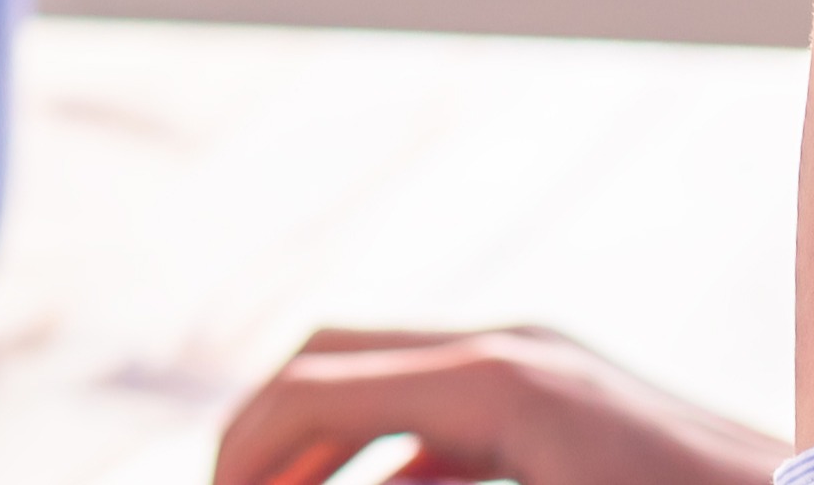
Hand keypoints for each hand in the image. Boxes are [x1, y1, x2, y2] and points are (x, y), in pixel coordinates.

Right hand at [211, 327, 785, 484]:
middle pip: (333, 357)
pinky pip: (447, 415)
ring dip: (324, 450)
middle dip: (265, 437)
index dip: (240, 452)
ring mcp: (548, 367)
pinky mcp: (573, 401)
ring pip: (387, 385)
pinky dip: (391, 461)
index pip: (310, 384)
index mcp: (494, 384)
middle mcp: (514, 351)